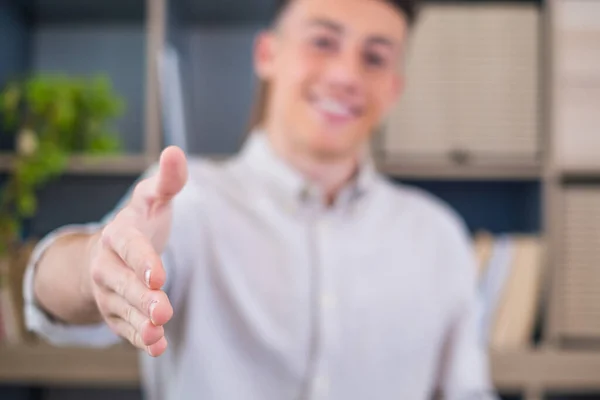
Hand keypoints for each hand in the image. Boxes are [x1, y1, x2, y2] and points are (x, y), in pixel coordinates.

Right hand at [87, 146, 186, 356]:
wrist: (113, 253)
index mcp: (118, 236)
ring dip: (139, 323)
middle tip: (163, 310)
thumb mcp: (153, 200)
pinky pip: (125, 329)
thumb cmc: (140, 223)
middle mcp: (107, 266)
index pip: (128, 248)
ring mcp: (110, 293)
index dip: (142, 261)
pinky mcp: (117, 313)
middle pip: (122, 284)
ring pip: (123, 310)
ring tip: (157, 333)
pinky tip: (157, 347)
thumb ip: (167, 181)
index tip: (158, 275)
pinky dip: (140, 339)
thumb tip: (176, 152)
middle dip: (141, 298)